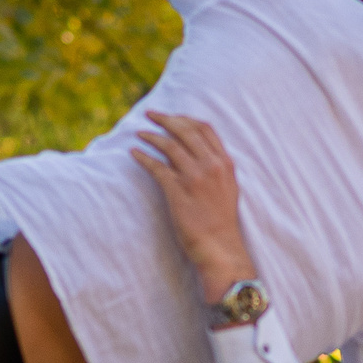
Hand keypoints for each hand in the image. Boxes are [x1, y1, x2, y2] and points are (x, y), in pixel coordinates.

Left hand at [129, 112, 255, 301]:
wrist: (220, 248)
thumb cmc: (221, 223)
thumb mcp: (228, 189)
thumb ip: (217, 169)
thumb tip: (202, 156)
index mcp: (224, 163)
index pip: (205, 129)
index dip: (186, 118)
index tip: (172, 116)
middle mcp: (210, 166)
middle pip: (185, 131)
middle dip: (166, 119)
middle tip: (150, 115)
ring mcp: (194, 178)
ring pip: (169, 146)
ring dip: (152, 136)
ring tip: (139, 133)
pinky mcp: (177, 192)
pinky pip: (156, 167)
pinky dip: (143, 157)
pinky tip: (134, 153)